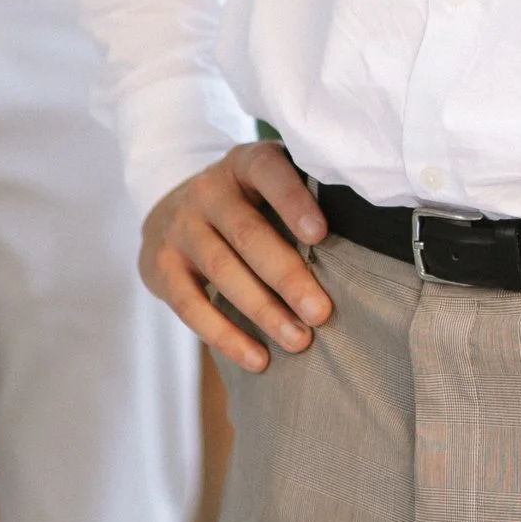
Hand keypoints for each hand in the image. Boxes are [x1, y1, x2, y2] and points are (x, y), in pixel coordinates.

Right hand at [140, 142, 332, 373]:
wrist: (170, 208)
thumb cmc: (245, 202)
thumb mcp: (266, 185)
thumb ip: (302, 199)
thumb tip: (360, 242)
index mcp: (244, 163)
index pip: (269, 173)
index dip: (294, 202)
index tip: (321, 235)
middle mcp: (208, 190)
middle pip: (249, 234)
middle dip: (288, 276)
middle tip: (321, 313)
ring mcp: (180, 227)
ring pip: (223, 271)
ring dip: (263, 311)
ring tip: (299, 341)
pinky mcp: (160, 266)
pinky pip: (192, 306)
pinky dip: (226, 336)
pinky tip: (258, 358)